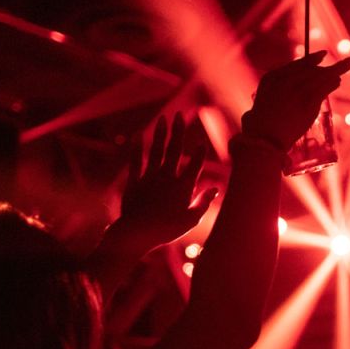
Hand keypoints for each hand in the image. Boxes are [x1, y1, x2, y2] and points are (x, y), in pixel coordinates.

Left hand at [119, 112, 216, 246]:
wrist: (138, 234)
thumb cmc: (167, 230)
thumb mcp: (191, 220)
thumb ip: (203, 203)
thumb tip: (214, 189)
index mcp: (184, 187)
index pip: (195, 165)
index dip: (199, 153)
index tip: (201, 142)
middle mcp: (168, 177)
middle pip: (175, 150)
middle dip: (178, 131)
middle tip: (179, 115)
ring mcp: (150, 177)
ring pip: (156, 150)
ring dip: (160, 133)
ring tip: (163, 118)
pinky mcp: (135, 182)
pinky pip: (136, 161)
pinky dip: (136, 148)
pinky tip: (138, 135)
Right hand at [240, 52, 349, 150]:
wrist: (263, 139)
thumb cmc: (257, 130)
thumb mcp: (255, 110)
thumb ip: (259, 107)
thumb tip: (251, 115)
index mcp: (271, 78)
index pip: (295, 65)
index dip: (310, 60)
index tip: (320, 56)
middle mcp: (285, 79)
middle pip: (310, 67)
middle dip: (324, 65)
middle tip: (342, 64)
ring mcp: (297, 88)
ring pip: (321, 74)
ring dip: (336, 69)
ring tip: (348, 64)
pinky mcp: (308, 100)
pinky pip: (324, 86)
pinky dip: (333, 82)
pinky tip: (340, 79)